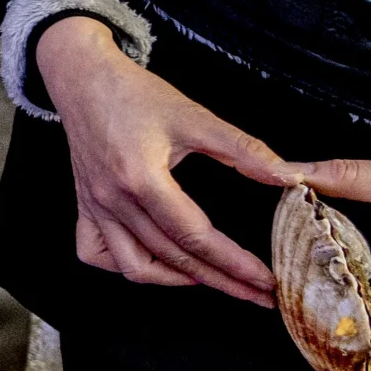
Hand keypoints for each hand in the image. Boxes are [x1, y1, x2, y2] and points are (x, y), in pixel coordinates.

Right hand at [37, 14, 289, 302]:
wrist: (81, 76)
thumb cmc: (133, 93)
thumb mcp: (193, 116)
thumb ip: (244, 149)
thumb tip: (290, 176)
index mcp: (141, 178)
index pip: (195, 236)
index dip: (236, 263)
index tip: (267, 281)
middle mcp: (114, 199)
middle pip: (173, 257)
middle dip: (222, 281)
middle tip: (259, 294)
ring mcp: (95, 206)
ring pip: (134, 266)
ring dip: (176, 279)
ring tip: (211, 278)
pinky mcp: (85, 205)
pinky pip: (97, 253)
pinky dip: (127, 265)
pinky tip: (154, 260)